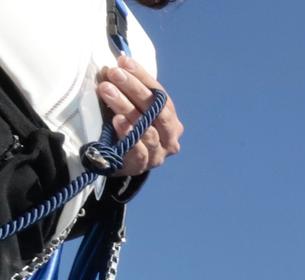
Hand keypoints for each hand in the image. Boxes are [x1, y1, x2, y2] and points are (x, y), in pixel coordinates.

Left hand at [97, 57, 183, 177]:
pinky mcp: (142, 166)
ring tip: (107, 90)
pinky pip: (139, 150)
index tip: (123, 61)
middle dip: (135, 89)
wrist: (119, 162)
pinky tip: (118, 121)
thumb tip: (119, 62)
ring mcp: (158, 153)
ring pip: (147, 129)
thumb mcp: (132, 107)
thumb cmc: (127, 128)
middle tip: (114, 73)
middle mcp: (170, 136)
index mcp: (171, 119)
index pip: (160, 94)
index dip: (143, 76)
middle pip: (157, 111)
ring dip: (126, 107)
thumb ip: (131, 90)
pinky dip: (129, 134)